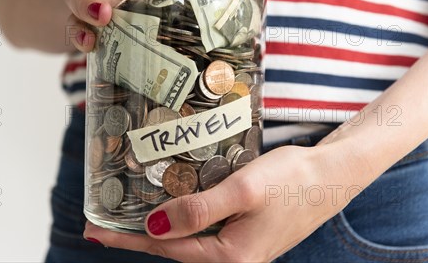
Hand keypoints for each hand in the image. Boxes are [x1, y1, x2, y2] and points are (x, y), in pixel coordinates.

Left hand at [84, 144, 356, 261]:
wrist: (332, 174)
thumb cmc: (292, 180)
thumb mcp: (242, 191)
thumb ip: (197, 211)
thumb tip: (154, 230)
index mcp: (231, 257)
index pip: (166, 249)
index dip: (128, 239)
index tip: (95, 232)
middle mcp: (233, 258)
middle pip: (173, 249)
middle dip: (136, 237)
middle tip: (102, 224)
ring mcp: (240, 246)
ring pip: (187, 240)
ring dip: (157, 228)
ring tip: (127, 215)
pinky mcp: (244, 232)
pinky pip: (203, 230)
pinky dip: (181, 219)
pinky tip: (169, 207)